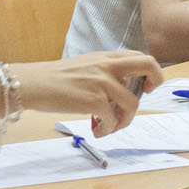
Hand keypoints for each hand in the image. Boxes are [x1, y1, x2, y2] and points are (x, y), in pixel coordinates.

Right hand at [16, 50, 160, 135]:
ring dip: (125, 121)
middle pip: (147, 66)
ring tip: (111, 127)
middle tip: (145, 97)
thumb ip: (103, 71)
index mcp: (105, 57)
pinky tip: (98, 131)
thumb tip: (119, 90)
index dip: (149, 71)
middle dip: (155, 82)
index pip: (139, 57)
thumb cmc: (54, 78)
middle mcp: (107, 66)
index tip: (143, 86)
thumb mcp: (84, 66)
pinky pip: (112, 119)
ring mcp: (102, 83)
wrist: (32, 83)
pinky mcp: (93, 100)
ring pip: (132, 103)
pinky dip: (108, 129)